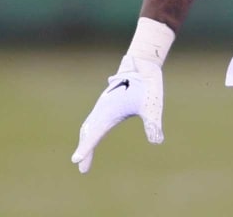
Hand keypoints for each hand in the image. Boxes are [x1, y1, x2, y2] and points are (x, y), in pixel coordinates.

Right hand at [71, 55, 163, 173]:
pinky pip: (94, 119)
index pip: (94, 134)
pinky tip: (91, 136)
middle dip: (85, 148)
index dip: (86, 148)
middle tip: (82, 168)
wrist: (142, 64)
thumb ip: (152, 123)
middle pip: (88, 132)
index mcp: (109, 111)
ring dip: (86, 140)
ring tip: (84, 157)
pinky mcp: (108, 104)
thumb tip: (157, 141)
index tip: (76, 161)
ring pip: (89, 125)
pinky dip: (90, 131)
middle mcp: (103, 109)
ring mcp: (103, 106)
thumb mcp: (152, 105)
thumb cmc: (148, 84)